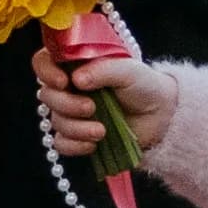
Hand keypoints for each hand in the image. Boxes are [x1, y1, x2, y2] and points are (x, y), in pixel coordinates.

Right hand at [34, 19, 179, 172]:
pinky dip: (75, 145)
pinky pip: (60, 144)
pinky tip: (94, 144)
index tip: (63, 81)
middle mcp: (69, 87)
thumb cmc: (145, 86)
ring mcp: (72, 113)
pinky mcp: (77, 136)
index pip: (44, 61)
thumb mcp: (129, 70)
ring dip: (76, 128)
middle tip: (91, 108)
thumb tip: (76, 79)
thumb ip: (103, 70)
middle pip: (47, 95)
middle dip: (67, 104)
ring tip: (102, 131)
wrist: (162, 117)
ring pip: (55, 121)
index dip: (46, 71)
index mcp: (76, 65)